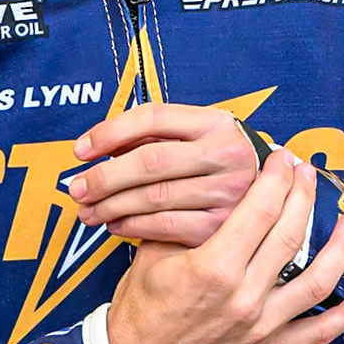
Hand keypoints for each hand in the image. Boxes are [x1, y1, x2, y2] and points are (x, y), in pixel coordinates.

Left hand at [71, 103, 259, 245]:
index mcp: (215, 122)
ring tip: (88, 211)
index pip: (153, 117)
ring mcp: (228, 192)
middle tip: (76, 189)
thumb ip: (152, 137)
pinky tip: (115, 225)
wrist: (268, 197)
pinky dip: (133, 226)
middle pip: (151, 161)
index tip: (80, 150)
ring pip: (154, 197)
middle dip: (105, 176)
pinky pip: (165, 225)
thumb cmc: (214, 164)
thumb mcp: (194, 137)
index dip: (110, 132)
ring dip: (111, 206)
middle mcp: (226, 154)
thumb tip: (95, 149)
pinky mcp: (222, 226)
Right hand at [106, 148, 343, 343]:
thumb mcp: (154, 253)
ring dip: (341, 248)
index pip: (259, 209)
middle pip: (290, 234)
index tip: (282, 157)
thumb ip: (190, 221)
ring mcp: (261, 325)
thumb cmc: (140, 306)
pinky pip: (319, 332)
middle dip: (303, 195)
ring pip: (317, 281)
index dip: (277, 177)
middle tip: (308, 171)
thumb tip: (225, 184)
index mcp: (213, 267)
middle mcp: (243, 296)